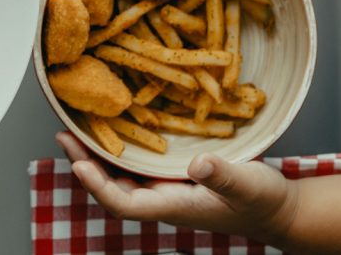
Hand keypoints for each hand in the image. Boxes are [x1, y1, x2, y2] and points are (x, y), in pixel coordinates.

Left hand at [55, 131, 297, 246]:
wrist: (278, 210)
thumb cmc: (264, 201)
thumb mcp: (248, 185)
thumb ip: (223, 175)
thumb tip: (197, 164)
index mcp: (175, 206)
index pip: (125, 205)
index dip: (98, 187)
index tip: (78, 166)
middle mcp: (163, 199)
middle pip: (112, 189)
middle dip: (84, 166)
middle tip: (63, 137)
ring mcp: (166, 189)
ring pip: (120, 177)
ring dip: (96, 157)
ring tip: (74, 130)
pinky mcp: (172, 178)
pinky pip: (136, 167)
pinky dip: (118, 150)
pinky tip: (110, 131)